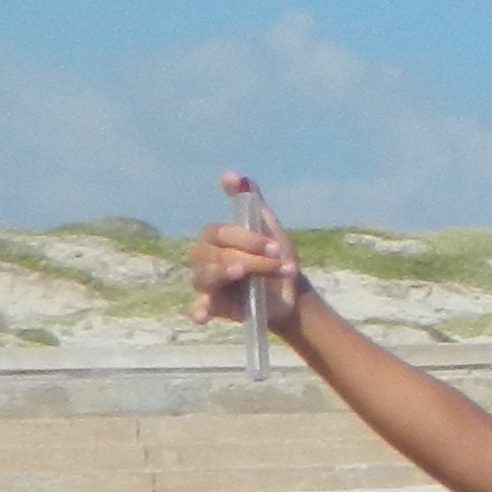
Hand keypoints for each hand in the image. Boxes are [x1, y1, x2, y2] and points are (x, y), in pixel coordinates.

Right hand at [184, 192, 297, 326]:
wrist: (293, 295)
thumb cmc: (277, 258)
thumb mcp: (268, 227)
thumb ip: (251, 201)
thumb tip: (233, 175)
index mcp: (217, 240)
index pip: (218, 233)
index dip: (245, 238)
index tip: (274, 247)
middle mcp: (206, 260)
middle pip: (211, 255)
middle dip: (246, 258)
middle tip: (276, 265)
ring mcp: (208, 284)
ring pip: (204, 277)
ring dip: (227, 275)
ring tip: (245, 276)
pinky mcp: (213, 307)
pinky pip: (198, 309)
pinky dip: (199, 311)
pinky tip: (202, 316)